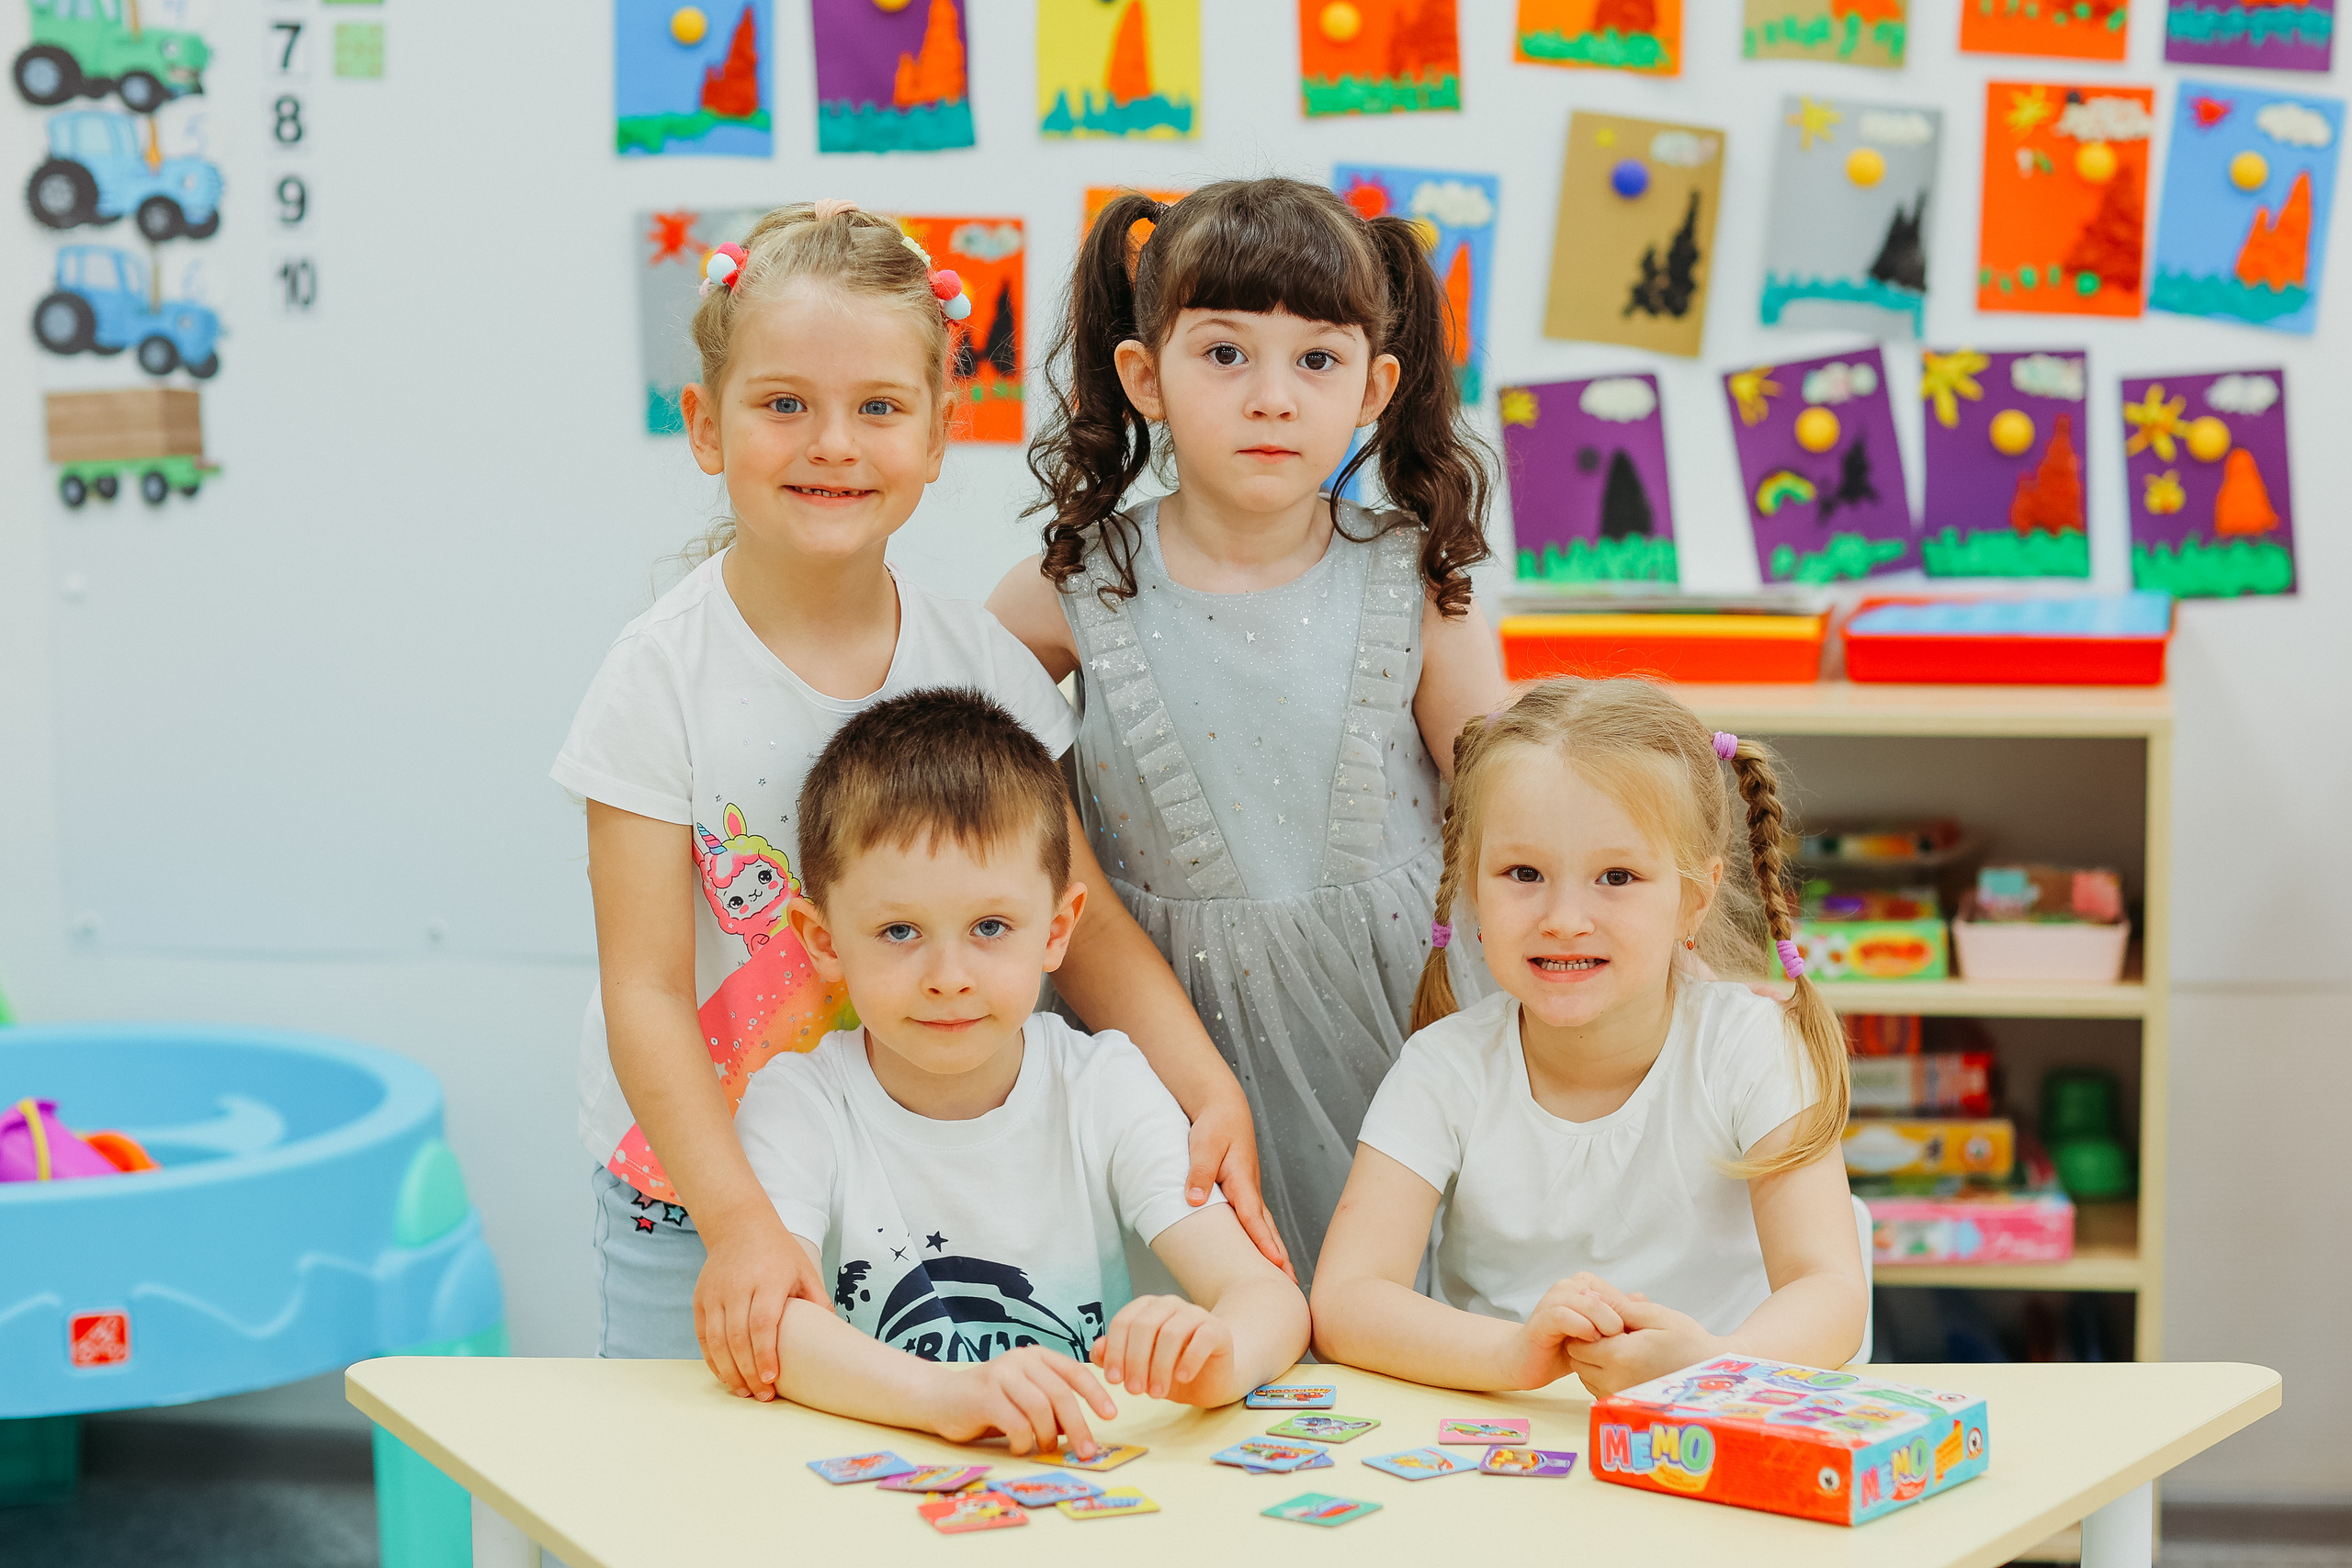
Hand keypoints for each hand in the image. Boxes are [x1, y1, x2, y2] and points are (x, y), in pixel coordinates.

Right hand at [692, 1217, 829, 1401]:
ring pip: (716, 1341)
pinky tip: (726, 1375)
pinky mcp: (700, 1299)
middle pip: (737, 1337)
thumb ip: (818, 1301)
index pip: (762, 1323)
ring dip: (729, 1371)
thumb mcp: (804, 1270)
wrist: (739, 1226)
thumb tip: (836, 1335)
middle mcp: (737, 1287)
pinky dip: (712, 1359)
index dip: (765, 1354)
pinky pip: (703, 1336)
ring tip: (744, 1392)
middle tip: (761, 1396)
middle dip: (748, 1372)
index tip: (772, 1379)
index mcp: (767, 1280)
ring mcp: (715, 1294)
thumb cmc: (779, 1253)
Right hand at [930, 1347, 1117, 1456]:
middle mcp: (1020, 1359)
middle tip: (1087, 1451)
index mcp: (1036, 1356)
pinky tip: (1020, 1447)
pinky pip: (1016, 1424)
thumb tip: (1082, 1432)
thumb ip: (1051, 1408)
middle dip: (1078, 1426)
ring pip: (1040, 1409)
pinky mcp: (984, 1395)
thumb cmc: (989, 1402)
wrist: (939, 1399)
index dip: (1096, 1394)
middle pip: (1060, 1394)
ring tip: (1046, 1450)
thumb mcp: (1025, 1399)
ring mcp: (1001, 1375)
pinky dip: (1024, 1442)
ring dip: (1049, 1437)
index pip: (1074, 1372)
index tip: (1111, 1415)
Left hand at [1091, 1294, 1235, 1405]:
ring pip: (1171, 1333)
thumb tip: (1097, 1350)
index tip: (1113, 1380)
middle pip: (1145, 1325)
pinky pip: (1202, 1338)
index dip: (1115, 1351)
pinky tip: (1182, 1378)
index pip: (1123, 1321)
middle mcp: (1170, 1305)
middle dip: (1136, 1361)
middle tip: (1133, 1391)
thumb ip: (1115, 1357)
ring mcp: (1196, 1314)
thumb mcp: (1138, 1367)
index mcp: (1146, 1308)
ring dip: (1160, 1366)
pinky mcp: (1217, 1329)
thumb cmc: (1170, 1369)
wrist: (1210, 1378)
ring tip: (1156, 1393)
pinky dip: (1189, 1360)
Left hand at [1185, 1089, 1292, 1280]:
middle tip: (1291, 1284)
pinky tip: (1266, 1256)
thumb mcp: (1203, 1144)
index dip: (1263, 1241)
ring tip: (1287, 1278)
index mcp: (1241, 1180)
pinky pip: (1256, 1222)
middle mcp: (1250, 1190)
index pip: (1253, 1216)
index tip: (1275, 1262)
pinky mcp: (1243, 1194)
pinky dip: (1265, 1239)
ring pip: (1265, 1226)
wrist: (1224, 1109)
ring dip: (1276, 1251)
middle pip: (1267, 1228)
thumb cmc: (1215, 1126)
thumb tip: (1194, 1200)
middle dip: (1280, 1257)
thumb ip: (1199, 1172)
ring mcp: (1249, 1193)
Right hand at [1500, 1273, 1633, 1389]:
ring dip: (1604, 1326)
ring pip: (1590, 1304)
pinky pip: (1566, 1317)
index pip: (1618, 1297)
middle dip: (1619, 1324)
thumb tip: (1643, 1301)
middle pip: (1608, 1299)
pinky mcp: (1543, 1317)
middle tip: (1622, 1345)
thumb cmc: (1564, 1347)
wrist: (1527, 1360)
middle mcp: (1569, 1286)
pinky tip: (1588, 1342)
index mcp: (1584, 1285)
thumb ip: (1619, 1316)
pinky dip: (1582, 1329)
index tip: (1633, 1342)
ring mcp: (1554, 1299)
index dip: (1630, 1320)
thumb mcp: (1597, 1333)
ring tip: (1606, 1344)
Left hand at [1566, 1298, 1723, 1398]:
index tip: (1609, 1321)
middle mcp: (1615, 1382)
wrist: (1710, 1375)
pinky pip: (1597, 1386)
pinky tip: (1627, 1363)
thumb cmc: (1687, 1342)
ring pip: (1584, 1374)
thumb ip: (1620, 1307)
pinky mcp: (1624, 1405)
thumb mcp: (1656, 1315)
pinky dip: (1603, 1373)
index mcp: (1621, 1357)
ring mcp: (1619, 1397)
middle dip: (1588, 1343)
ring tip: (1624, 1348)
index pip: (1577, 1341)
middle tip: (1616, 1333)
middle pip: (1577, 1359)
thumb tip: (1589, 1296)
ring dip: (1595, 1359)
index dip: (1587, 1327)